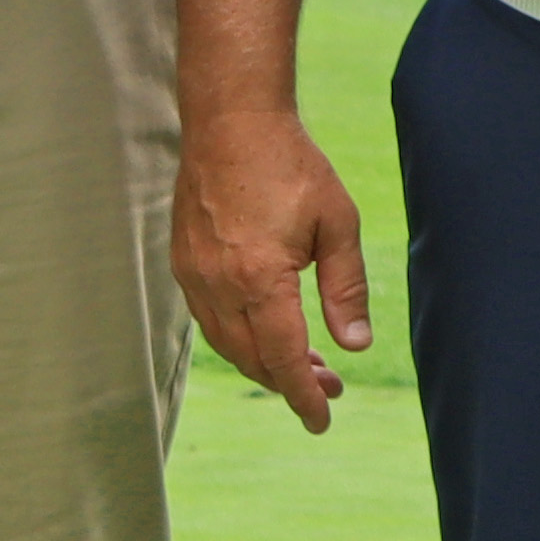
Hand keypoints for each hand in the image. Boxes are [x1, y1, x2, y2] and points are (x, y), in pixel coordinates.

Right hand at [172, 107, 374, 430]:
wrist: (231, 120)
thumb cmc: (290, 164)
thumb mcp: (337, 223)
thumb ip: (346, 288)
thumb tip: (355, 345)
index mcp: (260, 278)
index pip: (284, 358)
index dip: (305, 396)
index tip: (323, 420)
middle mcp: (219, 284)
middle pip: (253, 358)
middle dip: (290, 382)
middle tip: (330, 386)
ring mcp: (195, 274)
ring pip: (226, 344)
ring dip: (263, 363)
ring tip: (305, 364)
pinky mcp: (184, 262)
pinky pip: (209, 320)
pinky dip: (238, 338)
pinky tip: (266, 331)